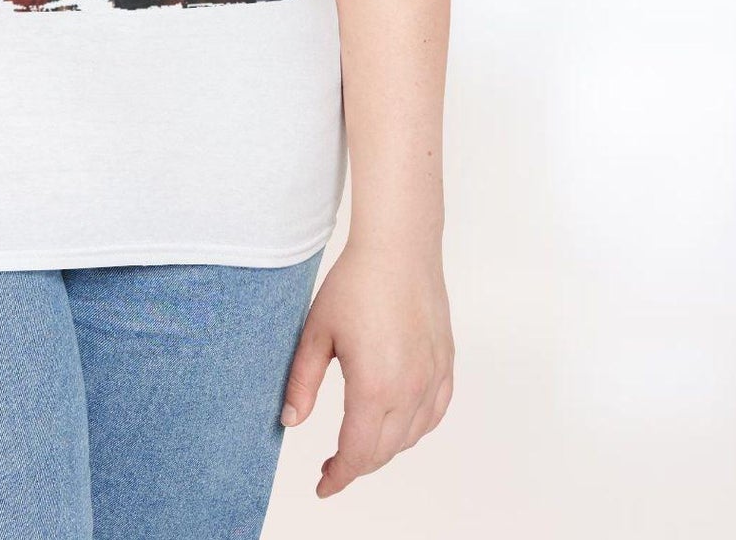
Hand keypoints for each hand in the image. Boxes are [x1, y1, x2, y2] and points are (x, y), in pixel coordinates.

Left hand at [280, 237, 452, 496]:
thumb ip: (302, 382)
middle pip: (383, 451)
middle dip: (356, 465)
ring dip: (384, 448)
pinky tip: (398, 424)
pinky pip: (434, 414)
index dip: (339, 476)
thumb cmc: (355, 284)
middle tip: (332, 467)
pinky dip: (414, 429)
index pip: (357, 453)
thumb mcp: (316, 332)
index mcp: (374, 387)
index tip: (323, 486)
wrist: (398, 248)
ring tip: (358, 444)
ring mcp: (432, 379)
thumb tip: (290, 421)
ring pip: (410, 436)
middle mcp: (409, 390)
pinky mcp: (445, 365)